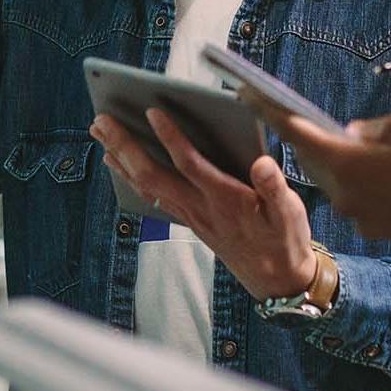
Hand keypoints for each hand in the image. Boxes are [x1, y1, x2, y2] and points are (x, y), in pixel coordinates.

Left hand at [92, 109, 316, 300]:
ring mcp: (191, 215)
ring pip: (146, 185)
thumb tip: (262, 163)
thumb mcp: (290, 212)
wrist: (276, 279)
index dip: (170, 138)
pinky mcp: (189, 220)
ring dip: (120, 158)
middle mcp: (201, 207)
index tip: (152, 111)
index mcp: (226, 199)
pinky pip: (152, 196)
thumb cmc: (284, 239)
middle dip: (125, 145)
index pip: (190, 164)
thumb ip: (274, 187)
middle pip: (153, 174)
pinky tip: (118, 163)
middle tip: (101, 119)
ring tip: (99, 133)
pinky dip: (130, 177)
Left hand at [257, 103, 390, 254]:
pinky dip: (357, 180)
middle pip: (311, 158)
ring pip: (333, 179)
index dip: (268, 108)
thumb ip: (373, 127)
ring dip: (333, 159)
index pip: (294, 130)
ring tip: (342, 139)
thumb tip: (354, 135)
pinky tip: (378, 169)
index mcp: (344, 162)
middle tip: (292, 112)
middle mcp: (341, 192)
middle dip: (302, 135)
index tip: (245, 91)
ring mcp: (357, 214)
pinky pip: (355, 196)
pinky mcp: (375, 227)